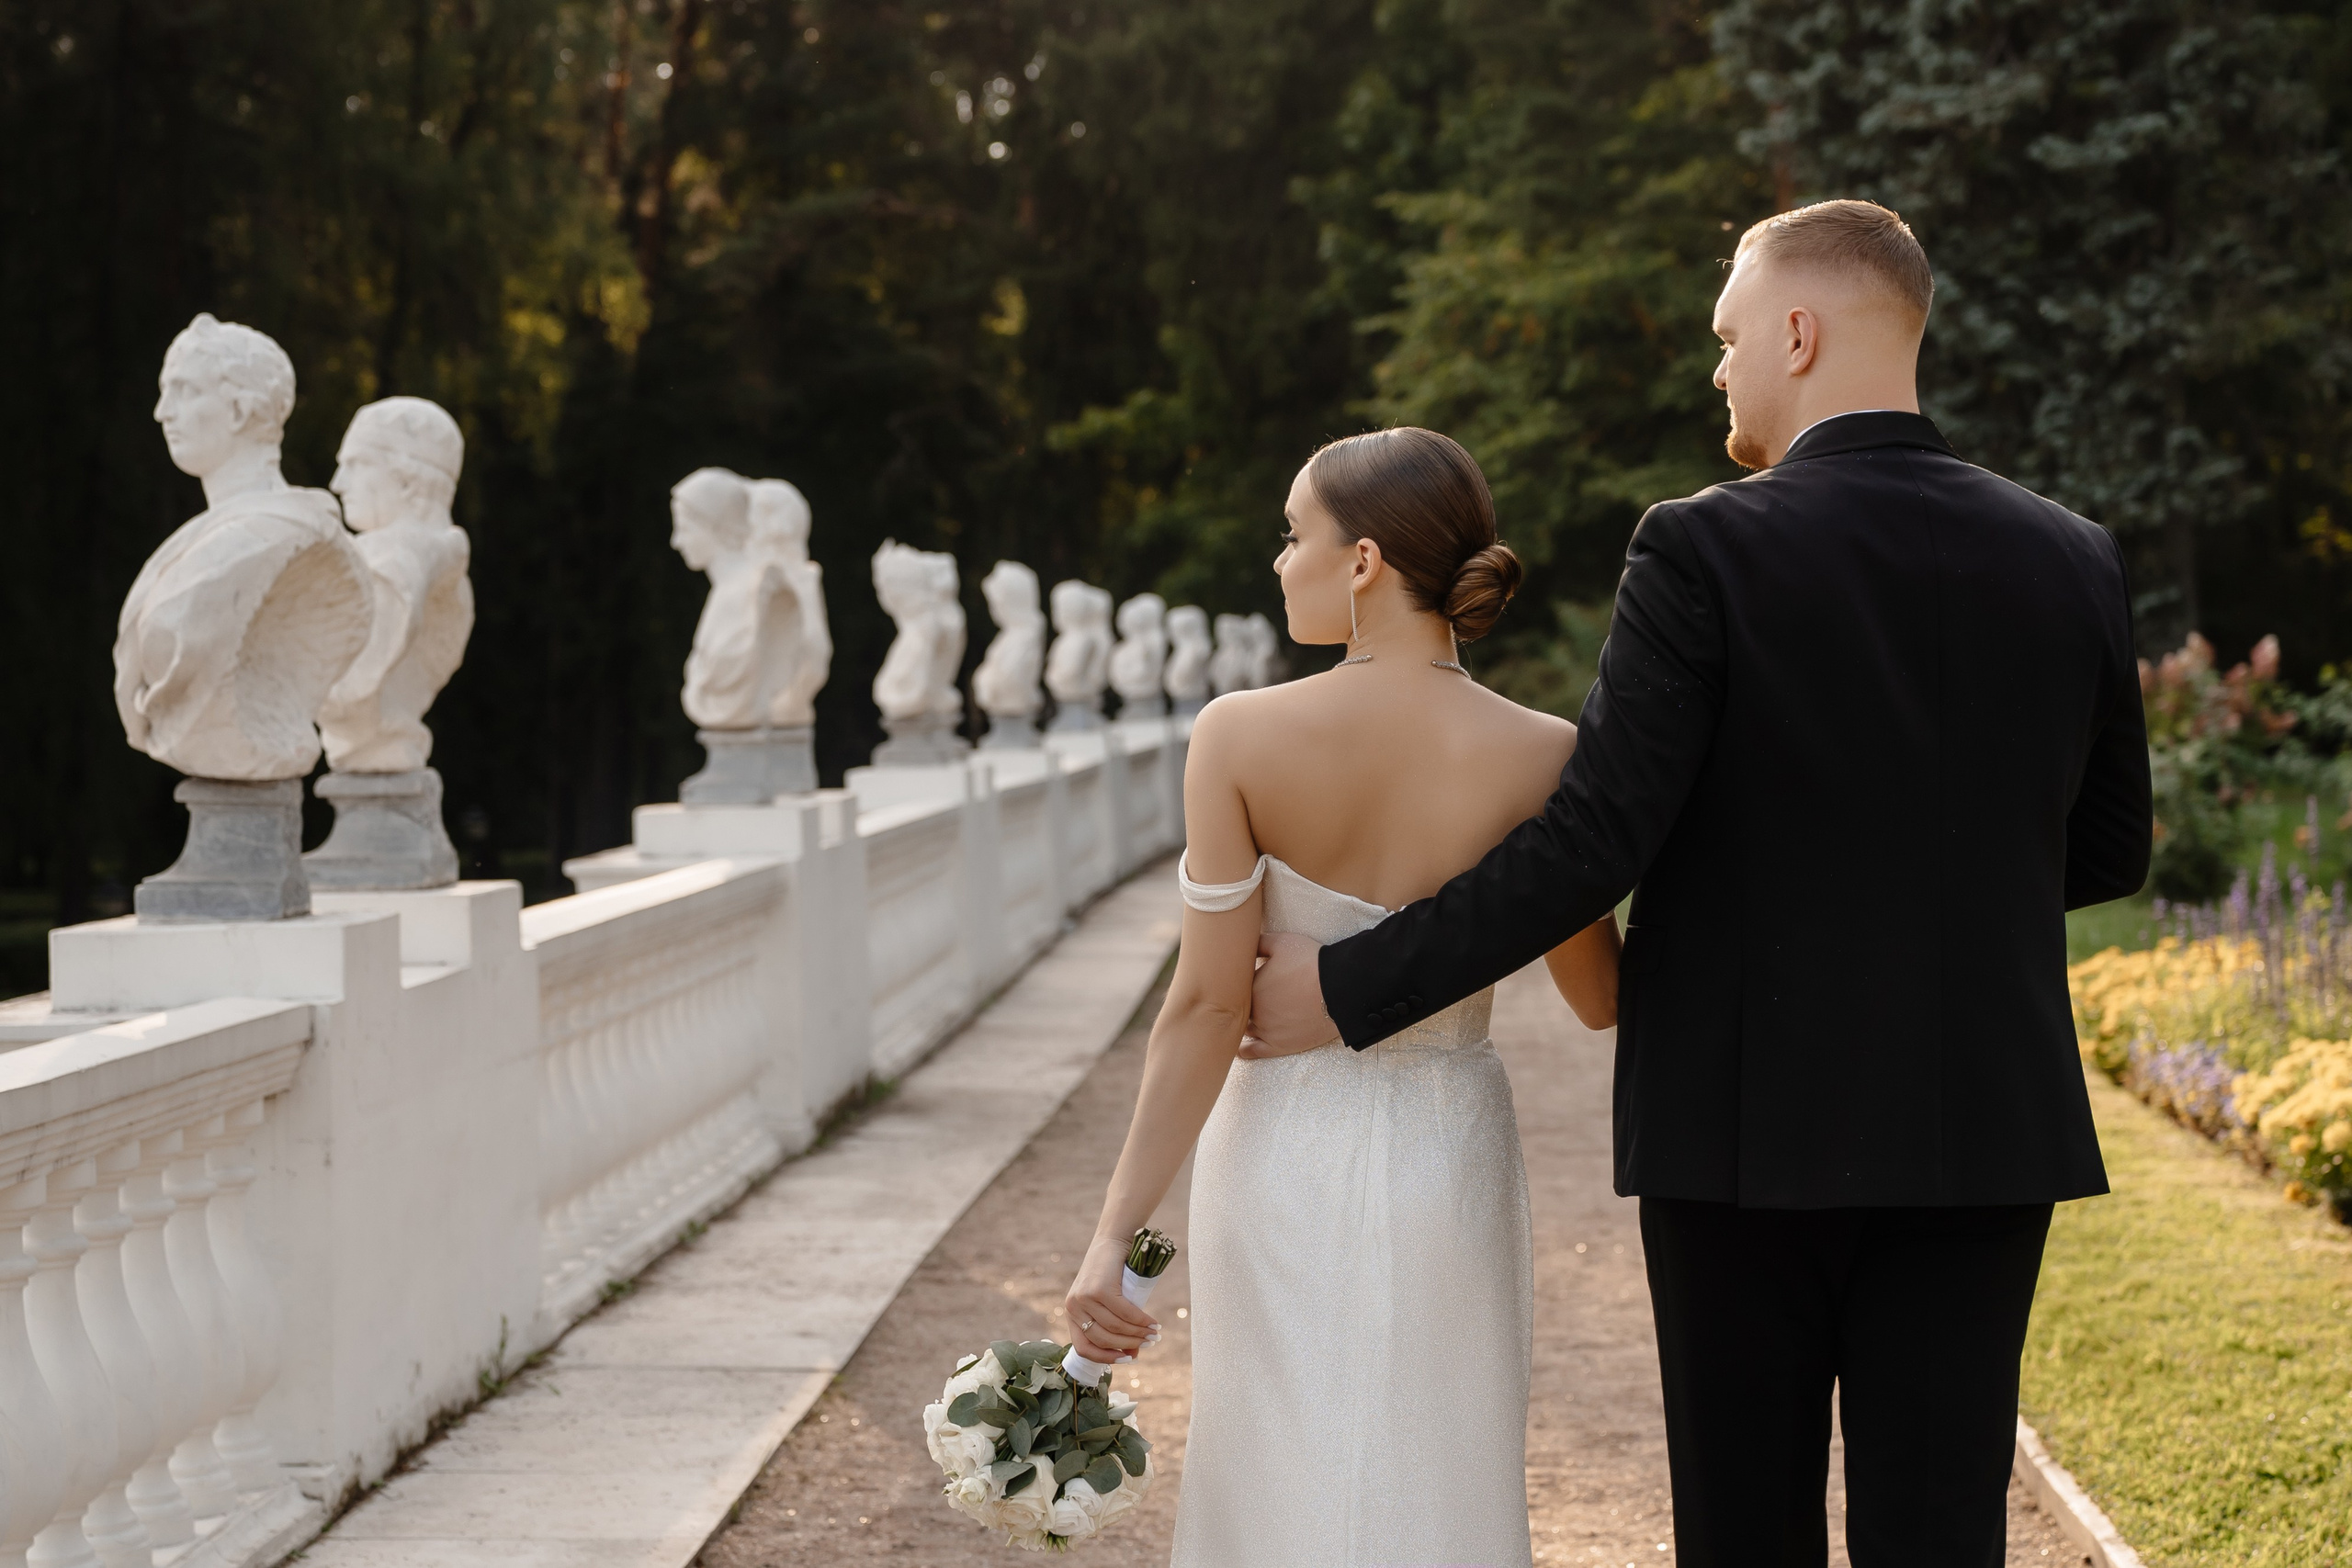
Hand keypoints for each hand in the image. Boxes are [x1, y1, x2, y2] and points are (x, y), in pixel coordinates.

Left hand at [1062, 1234, 1158, 1365]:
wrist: (1112, 1240)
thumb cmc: (1112, 1273)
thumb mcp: (1109, 1302)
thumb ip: (1116, 1327)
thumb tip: (1133, 1355)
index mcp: (1071, 1313)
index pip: (1083, 1348)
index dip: (1105, 1358)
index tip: (1127, 1359)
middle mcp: (1073, 1307)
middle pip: (1102, 1339)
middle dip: (1128, 1345)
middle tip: (1149, 1343)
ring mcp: (1085, 1298)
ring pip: (1114, 1327)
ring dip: (1137, 1334)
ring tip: (1153, 1334)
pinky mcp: (1100, 1289)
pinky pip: (1124, 1313)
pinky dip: (1140, 1321)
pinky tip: (1151, 1323)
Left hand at [1239, 930, 1334, 1059]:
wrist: (1339, 990)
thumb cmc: (1311, 963)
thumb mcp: (1282, 942)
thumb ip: (1259, 943)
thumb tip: (1244, 945)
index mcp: (1250, 986)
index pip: (1234, 986)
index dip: (1239, 982)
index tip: (1245, 979)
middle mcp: (1252, 1010)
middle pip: (1238, 1008)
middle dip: (1239, 1003)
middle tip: (1245, 998)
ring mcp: (1264, 1030)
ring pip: (1244, 1029)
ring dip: (1242, 1024)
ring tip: (1240, 1022)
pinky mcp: (1278, 1046)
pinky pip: (1254, 1051)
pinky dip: (1244, 1051)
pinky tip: (1239, 1049)